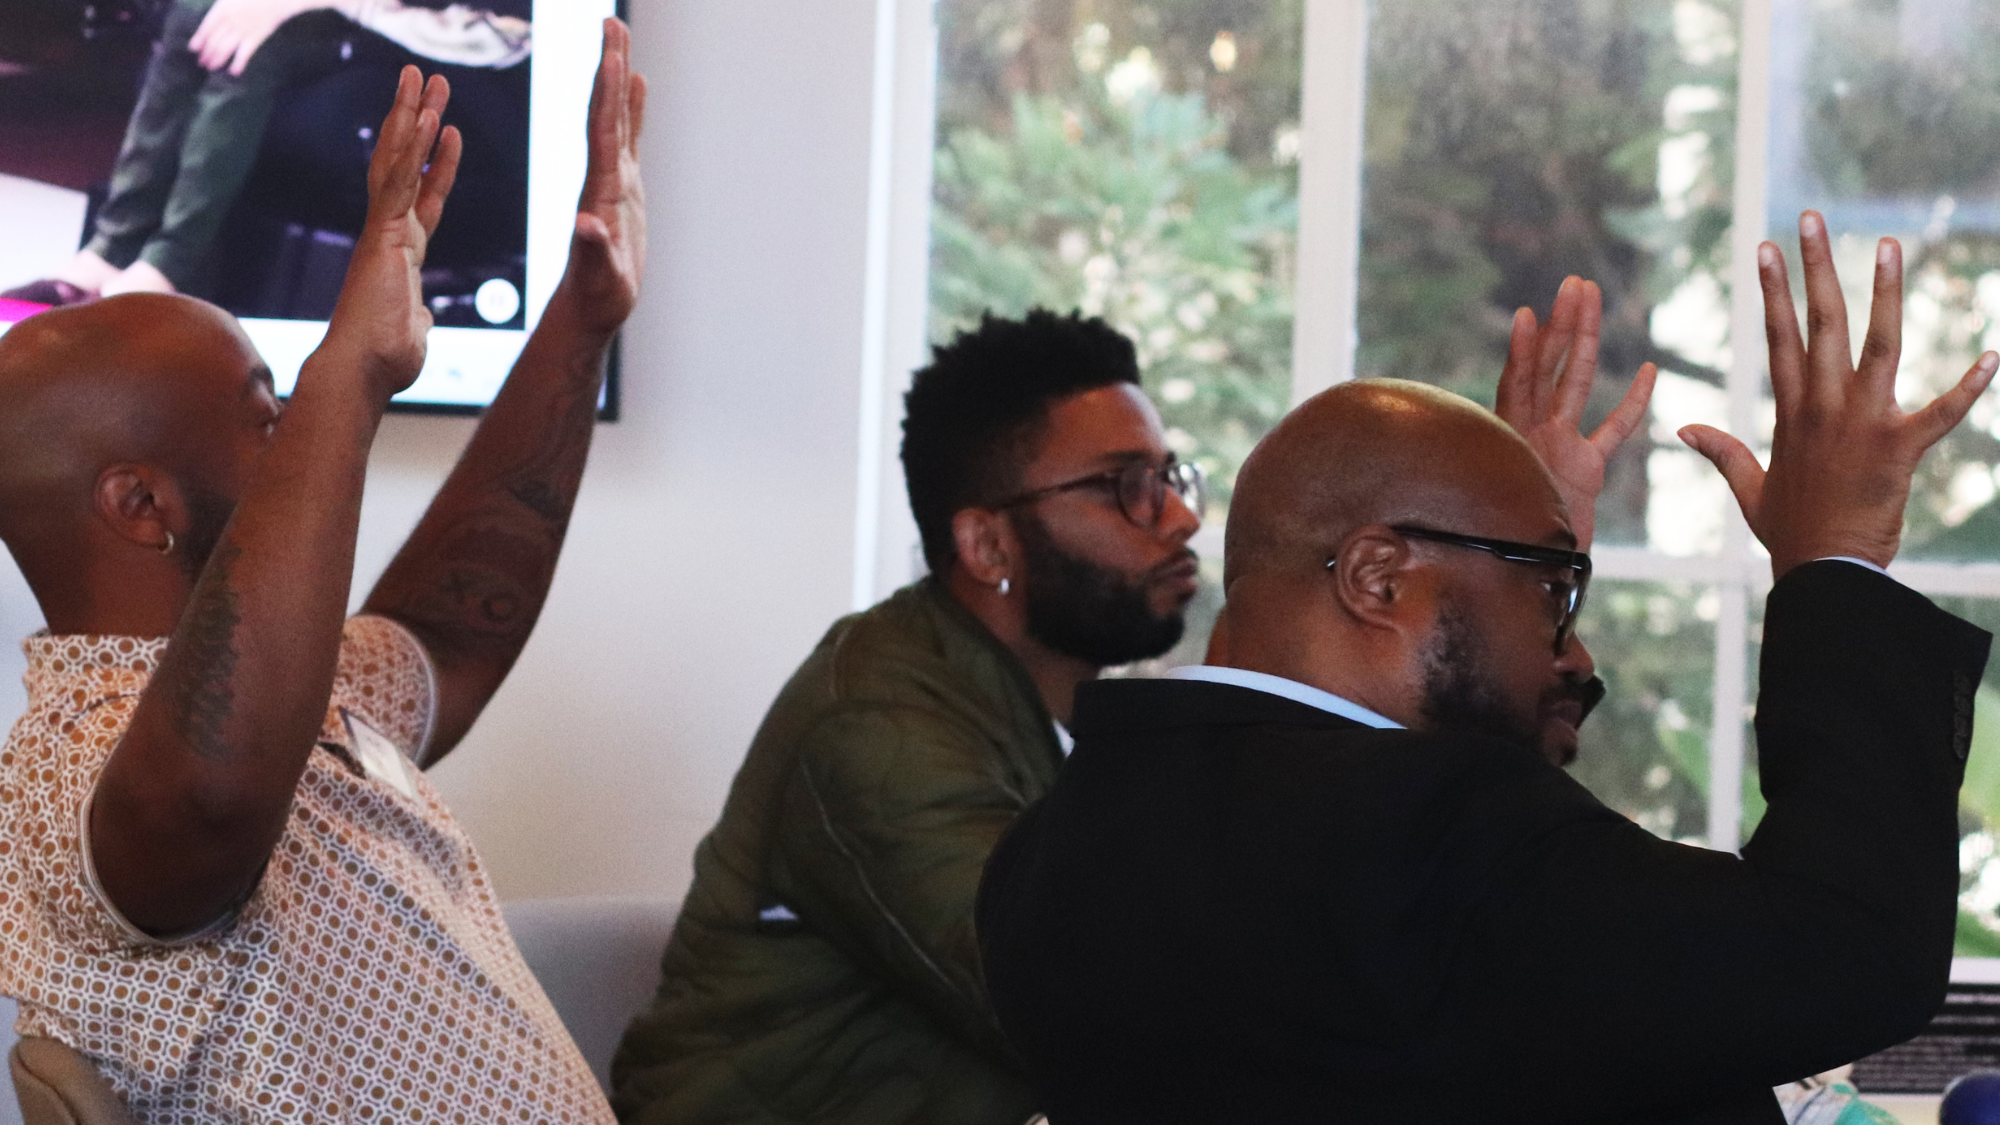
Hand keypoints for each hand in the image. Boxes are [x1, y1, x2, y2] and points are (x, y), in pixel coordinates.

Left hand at [189, 0, 334, 75]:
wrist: (275, 0)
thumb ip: (220, 9)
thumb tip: (210, 24)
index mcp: (221, 10)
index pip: (205, 29)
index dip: (198, 41)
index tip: (194, 50)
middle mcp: (229, 22)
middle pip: (213, 41)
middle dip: (206, 54)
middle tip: (202, 62)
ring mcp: (242, 31)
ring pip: (224, 49)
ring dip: (216, 60)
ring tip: (211, 67)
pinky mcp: (255, 38)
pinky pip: (244, 54)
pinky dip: (238, 64)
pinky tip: (234, 71)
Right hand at [316, 67, 460, 400]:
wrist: (362, 374)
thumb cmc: (384, 361)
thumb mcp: (414, 331)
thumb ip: (418, 316)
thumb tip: (422, 319)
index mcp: (401, 252)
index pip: (424, 197)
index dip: (437, 163)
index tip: (450, 131)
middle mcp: (388, 234)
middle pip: (404, 164)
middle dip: (417, 120)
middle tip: (428, 80)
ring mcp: (382, 232)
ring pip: (395, 161)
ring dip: (411, 116)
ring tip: (422, 77)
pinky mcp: (382, 237)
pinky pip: (398, 184)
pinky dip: (412, 150)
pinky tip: (426, 118)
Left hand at [562, 17, 648, 336]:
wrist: (589, 307)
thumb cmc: (597, 297)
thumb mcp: (599, 277)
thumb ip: (593, 250)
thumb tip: (587, 225)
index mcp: (600, 190)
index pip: (603, 131)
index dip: (608, 92)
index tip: (611, 54)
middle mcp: (604, 176)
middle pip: (606, 111)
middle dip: (609, 67)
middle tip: (611, 23)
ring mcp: (614, 180)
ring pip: (616, 117)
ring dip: (618, 78)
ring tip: (620, 38)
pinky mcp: (624, 189)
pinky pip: (629, 139)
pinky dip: (633, 109)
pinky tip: (637, 85)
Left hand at [1495, 275, 1657, 549]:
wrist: (1533, 583)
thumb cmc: (1511, 550)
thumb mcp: (1500, 515)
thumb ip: (1503, 490)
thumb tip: (1499, 485)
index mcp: (1512, 441)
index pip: (1517, 386)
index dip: (1523, 352)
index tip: (1527, 314)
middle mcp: (1533, 435)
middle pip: (1549, 369)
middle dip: (1562, 325)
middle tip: (1573, 283)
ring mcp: (1561, 447)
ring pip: (1577, 385)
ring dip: (1585, 341)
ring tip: (1590, 297)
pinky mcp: (1587, 468)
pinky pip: (1613, 429)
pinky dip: (1631, 403)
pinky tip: (1649, 371)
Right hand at [1681, 212, 1998, 576]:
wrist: (1826, 571)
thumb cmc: (1793, 534)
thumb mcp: (1750, 490)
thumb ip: (1722, 452)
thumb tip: (1683, 429)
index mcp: (1792, 412)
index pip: (1778, 336)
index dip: (1772, 289)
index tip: (1766, 248)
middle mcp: (1825, 407)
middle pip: (1820, 323)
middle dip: (1815, 267)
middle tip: (1812, 219)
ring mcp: (1863, 424)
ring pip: (1879, 345)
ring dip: (1885, 293)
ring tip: (1886, 245)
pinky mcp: (1901, 448)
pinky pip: (1942, 413)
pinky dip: (1969, 386)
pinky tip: (1992, 356)